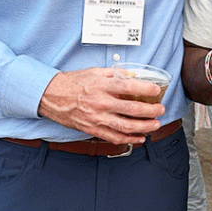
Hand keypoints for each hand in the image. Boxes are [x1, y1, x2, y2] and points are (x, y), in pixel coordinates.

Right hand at [37, 67, 166, 144]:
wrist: (51, 96)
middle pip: (131, 109)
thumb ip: (115, 74)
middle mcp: (101, 102)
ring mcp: (97, 118)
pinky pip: (114, 137)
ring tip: (155, 124)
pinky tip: (139, 138)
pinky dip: (129, 139)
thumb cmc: (72, 83)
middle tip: (160, 109)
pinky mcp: (92, 129)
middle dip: (150, 111)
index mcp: (102, 86)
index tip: (156, 90)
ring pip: (126, 126)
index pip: (129, 87)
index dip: (146, 89)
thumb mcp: (94, 71)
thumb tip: (132, 76)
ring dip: (144, 127)